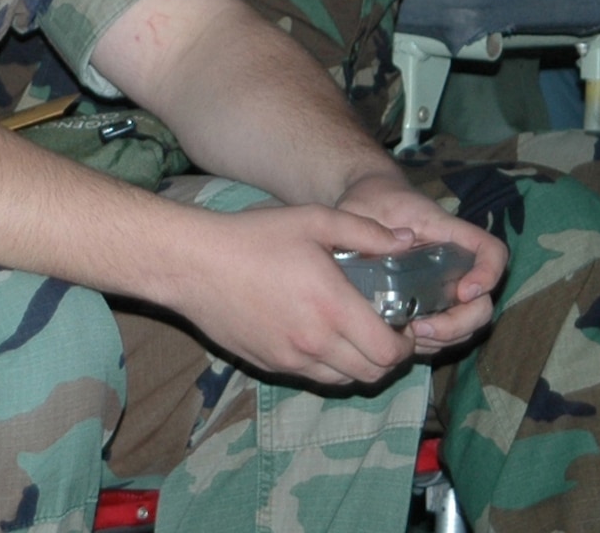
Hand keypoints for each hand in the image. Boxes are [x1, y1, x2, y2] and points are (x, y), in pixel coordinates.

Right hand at [167, 202, 418, 385]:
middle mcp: (316, 342)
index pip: (389, 353)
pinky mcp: (270, 366)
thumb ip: (364, 231)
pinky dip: (326, 364)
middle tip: (383, 331)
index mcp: (332, 308)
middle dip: (387, 357)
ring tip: (352, 333)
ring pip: (343, 380)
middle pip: (372, 374)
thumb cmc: (252, 236)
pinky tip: (316, 334)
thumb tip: (406, 241)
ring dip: (357, 363)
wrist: (193, 264)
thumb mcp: (311, 219)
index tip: (403, 324)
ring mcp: (291, 359)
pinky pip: (312, 377)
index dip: (405, 344)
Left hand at [338, 170, 505, 354]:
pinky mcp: (431, 302)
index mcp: (447, 232)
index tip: (463, 291)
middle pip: (482, 303)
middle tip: (421, 328)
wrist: (368, 202)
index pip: (490, 250)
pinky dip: (432, 343)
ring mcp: (445, 285)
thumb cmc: (371, 200)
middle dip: (459, 324)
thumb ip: (368, 227)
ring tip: (408, 336)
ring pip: (467, 323)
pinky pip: (445, 331)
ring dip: (444, 338)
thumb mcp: (363, 206)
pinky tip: (404, 339)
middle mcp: (454, 262)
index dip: (488, 274)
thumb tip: (399, 248)